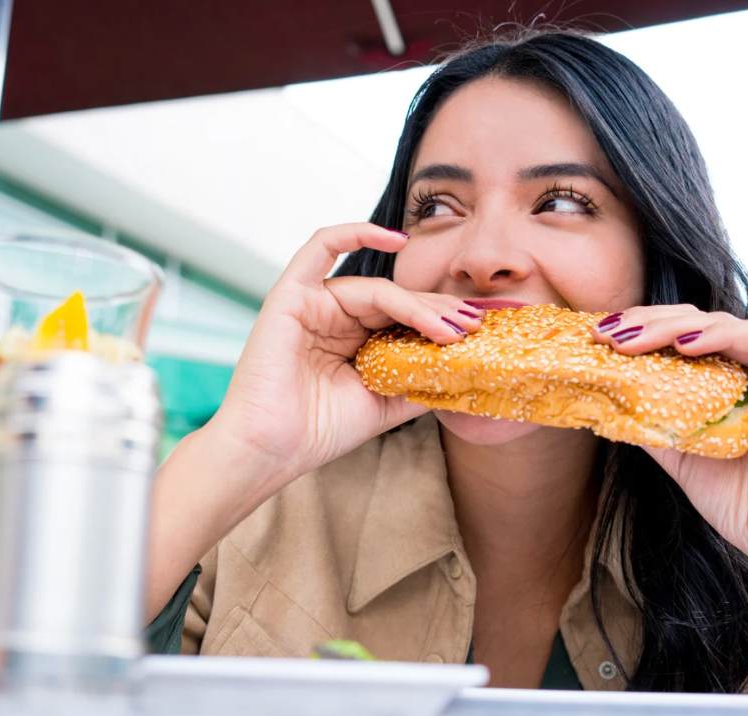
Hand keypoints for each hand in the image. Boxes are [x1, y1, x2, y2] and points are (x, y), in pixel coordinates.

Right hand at [210, 222, 484, 482]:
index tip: (477, 332)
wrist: (271, 450)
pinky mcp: (291, 294)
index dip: (440, 321)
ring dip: (416, 303)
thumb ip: (420, 383)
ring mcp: (312, 303)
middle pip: (395, 298)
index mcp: (353, 341)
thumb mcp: (385, 405)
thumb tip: (466, 372)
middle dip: (437, 310)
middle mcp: (334, 317)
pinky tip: (396, 239)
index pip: (403, 318)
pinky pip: (321, 247)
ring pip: (375, 287)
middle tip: (472, 323)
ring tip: (448, 325)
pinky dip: (357, 233)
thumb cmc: (318, 432)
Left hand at [593, 304, 747, 689]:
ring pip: (731, 326)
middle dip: (650, 323)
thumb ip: (655, 428)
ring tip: (635, 337)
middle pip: (703, 326)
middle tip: (608, 332)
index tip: (601, 336)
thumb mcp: (684, 461)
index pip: (686, 340)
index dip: (644, 331)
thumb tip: (606, 403)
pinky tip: (688, 344)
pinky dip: (728, 336)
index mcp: (731, 387)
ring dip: (678, 326)